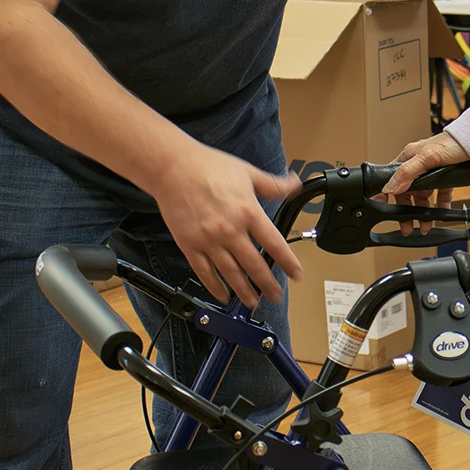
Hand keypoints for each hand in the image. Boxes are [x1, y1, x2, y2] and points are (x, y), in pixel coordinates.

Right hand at [152, 142, 301, 308]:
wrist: (173, 169)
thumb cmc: (209, 167)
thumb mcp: (248, 173)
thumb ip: (273, 185)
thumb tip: (295, 184)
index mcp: (248, 212)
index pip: (274, 244)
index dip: (288, 262)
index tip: (297, 274)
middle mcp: (230, 231)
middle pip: (254, 265)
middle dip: (267, 284)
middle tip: (275, 296)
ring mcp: (209, 241)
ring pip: (231, 273)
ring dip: (244, 291)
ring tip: (253, 302)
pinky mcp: (190, 245)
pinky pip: (204, 272)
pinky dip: (214, 287)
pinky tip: (222, 295)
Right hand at [383, 132, 469, 234]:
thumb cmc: (453, 142)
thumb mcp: (427, 157)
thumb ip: (408, 172)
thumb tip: (390, 186)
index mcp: (409, 156)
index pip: (392, 178)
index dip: (387, 193)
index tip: (382, 207)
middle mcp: (419, 165)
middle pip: (408, 192)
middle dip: (407, 210)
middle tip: (407, 225)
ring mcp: (433, 173)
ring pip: (424, 196)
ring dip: (423, 212)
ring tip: (424, 225)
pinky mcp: (447, 179)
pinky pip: (440, 196)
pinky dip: (440, 206)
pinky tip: (441, 214)